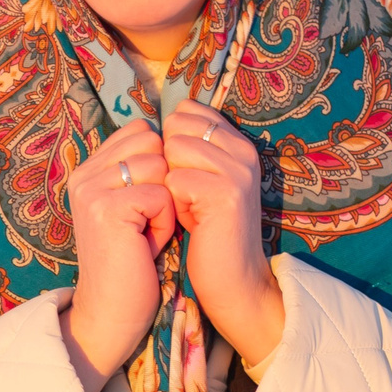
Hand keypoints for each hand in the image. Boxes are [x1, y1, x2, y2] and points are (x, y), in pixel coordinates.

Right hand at [60, 120, 175, 391]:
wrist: (113, 311)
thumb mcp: (134, 206)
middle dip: (164, 182)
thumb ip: (141, 169)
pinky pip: (160, 194)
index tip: (145, 204)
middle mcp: (83, 174)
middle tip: (146, 220)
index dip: (160, 164)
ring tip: (145, 234)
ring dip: (165, 204)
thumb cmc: (133, 261)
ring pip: (160, 167)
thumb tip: (175, 132)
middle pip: (153, 143)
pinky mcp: (106, 208)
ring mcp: (91, 189)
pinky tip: (146, 245)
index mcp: (88, 169)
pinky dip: (164, 223)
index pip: (140, 131)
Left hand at [163, 99, 283, 368]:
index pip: (186, 111)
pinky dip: (173, 203)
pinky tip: (192, 222)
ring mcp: (238, 169)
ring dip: (169, 183)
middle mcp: (243, 150)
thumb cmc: (205, 231)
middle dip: (167, 161)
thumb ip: (184, 150)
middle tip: (185, 195)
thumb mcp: (197, 181)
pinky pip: (174, 179)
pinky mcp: (226, 193)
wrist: (232, 279)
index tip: (182, 175)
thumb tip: (148, 125)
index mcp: (236, 142)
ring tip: (189, 208)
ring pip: (173, 150)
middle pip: (176, 127)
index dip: (169, 141)